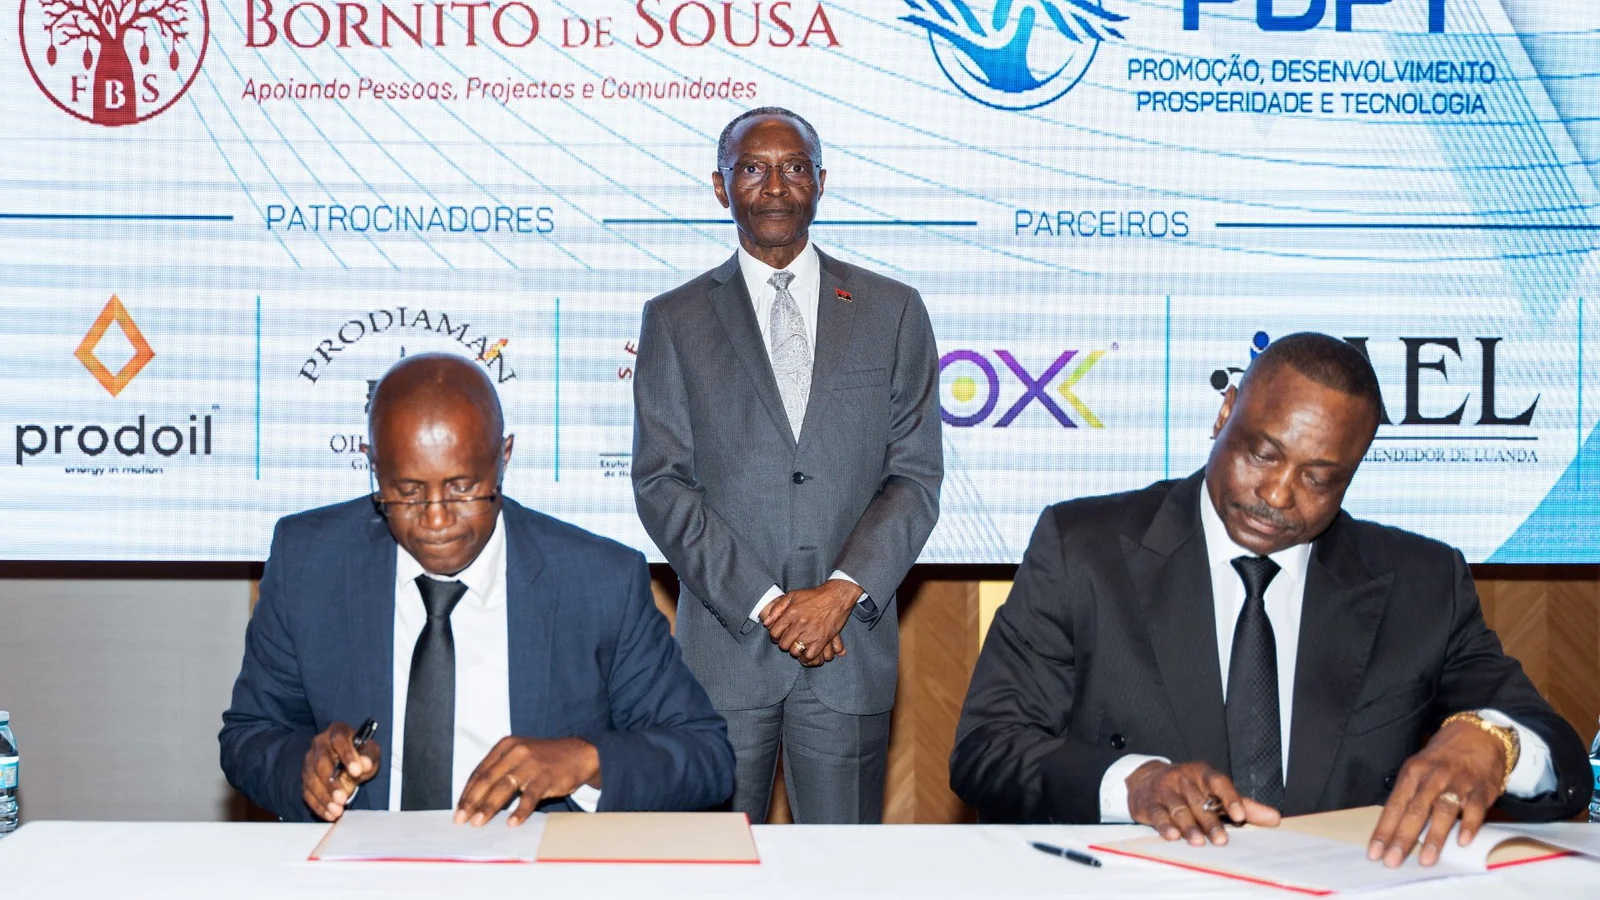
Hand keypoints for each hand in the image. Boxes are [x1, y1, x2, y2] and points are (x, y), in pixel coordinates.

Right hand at [301, 721, 381, 821]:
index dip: (348, 755)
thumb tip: (365, 764)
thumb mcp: (370, 752)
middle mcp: (319, 744)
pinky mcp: (305, 778)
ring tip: (337, 810)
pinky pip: (307, 793)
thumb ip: (370, 756)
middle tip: (342, 798)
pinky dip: (318, 805)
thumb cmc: (360, 754)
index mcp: (337, 732)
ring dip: (324, 797)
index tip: (357, 771)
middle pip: (321, 762)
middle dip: (331, 783)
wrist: (346, 760)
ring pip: (311, 780)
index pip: (339, 740)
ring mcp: (309, 761)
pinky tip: (329, 814)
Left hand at [454, 736, 600, 826]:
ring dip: (489, 807)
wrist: (578, 753)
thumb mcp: (519, 755)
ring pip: (504, 788)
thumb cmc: (543, 759)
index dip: (467, 792)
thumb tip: (475, 798)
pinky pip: (529, 796)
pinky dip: (520, 811)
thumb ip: (499, 770)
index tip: (458, 809)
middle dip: (472, 801)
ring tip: (478, 823)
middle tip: (461, 819)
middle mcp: (516, 752)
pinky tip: (512, 822)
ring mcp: (531, 763)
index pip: (480, 771)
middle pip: (487, 779)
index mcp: (505, 746)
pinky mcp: (546, 776)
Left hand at [760, 578, 859, 665]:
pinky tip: (806, 652)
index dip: (774, 636)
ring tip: (797, 646)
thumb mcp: (792, 595)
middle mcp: (799, 624)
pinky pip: (810, 656)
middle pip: (784, 644)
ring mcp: (811, 633)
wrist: (836, 597)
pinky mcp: (822, 640)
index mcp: (791, 613)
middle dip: (784, 644)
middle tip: (789, 641)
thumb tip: (766, 623)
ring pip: (795, 651)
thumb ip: (777, 608)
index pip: (775, 633)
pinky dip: (807, 657)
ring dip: (795, 651)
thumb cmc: (814, 595)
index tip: (779, 636)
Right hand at [1125, 760, 1280, 845]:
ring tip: (1198, 842)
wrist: (1147, 781)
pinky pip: (1158, 814)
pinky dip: (1165, 826)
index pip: (1218, 782)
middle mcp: (1183, 779)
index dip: (1230, 798)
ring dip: (1189, 826)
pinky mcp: (1150, 803)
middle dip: (1210, 822)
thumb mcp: (1216, 793)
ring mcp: (1165, 790)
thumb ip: (1245, 805)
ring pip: (1179, 809)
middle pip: (1199, 801)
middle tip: (1222, 840)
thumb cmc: (1190, 790)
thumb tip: (1275, 818)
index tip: (1240, 816)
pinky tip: (1172, 836)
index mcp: (1203, 773)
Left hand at [1368, 720, 1506, 867]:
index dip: (1384, 830)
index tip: (1375, 852)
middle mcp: (1433, 777)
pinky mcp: (1481, 790)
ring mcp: (1458, 783)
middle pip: (1414, 811)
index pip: (1394, 805)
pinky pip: (1474, 809)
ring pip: (1443, 811)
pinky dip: (1468, 825)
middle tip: (1393, 861)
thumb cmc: (1442, 758)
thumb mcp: (1419, 768)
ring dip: (1434, 836)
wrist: (1478, 735)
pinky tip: (1462, 841)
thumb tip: (1393, 827)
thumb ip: (1409, 795)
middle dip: (1402, 838)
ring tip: (1426, 860)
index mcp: (1412, 772)